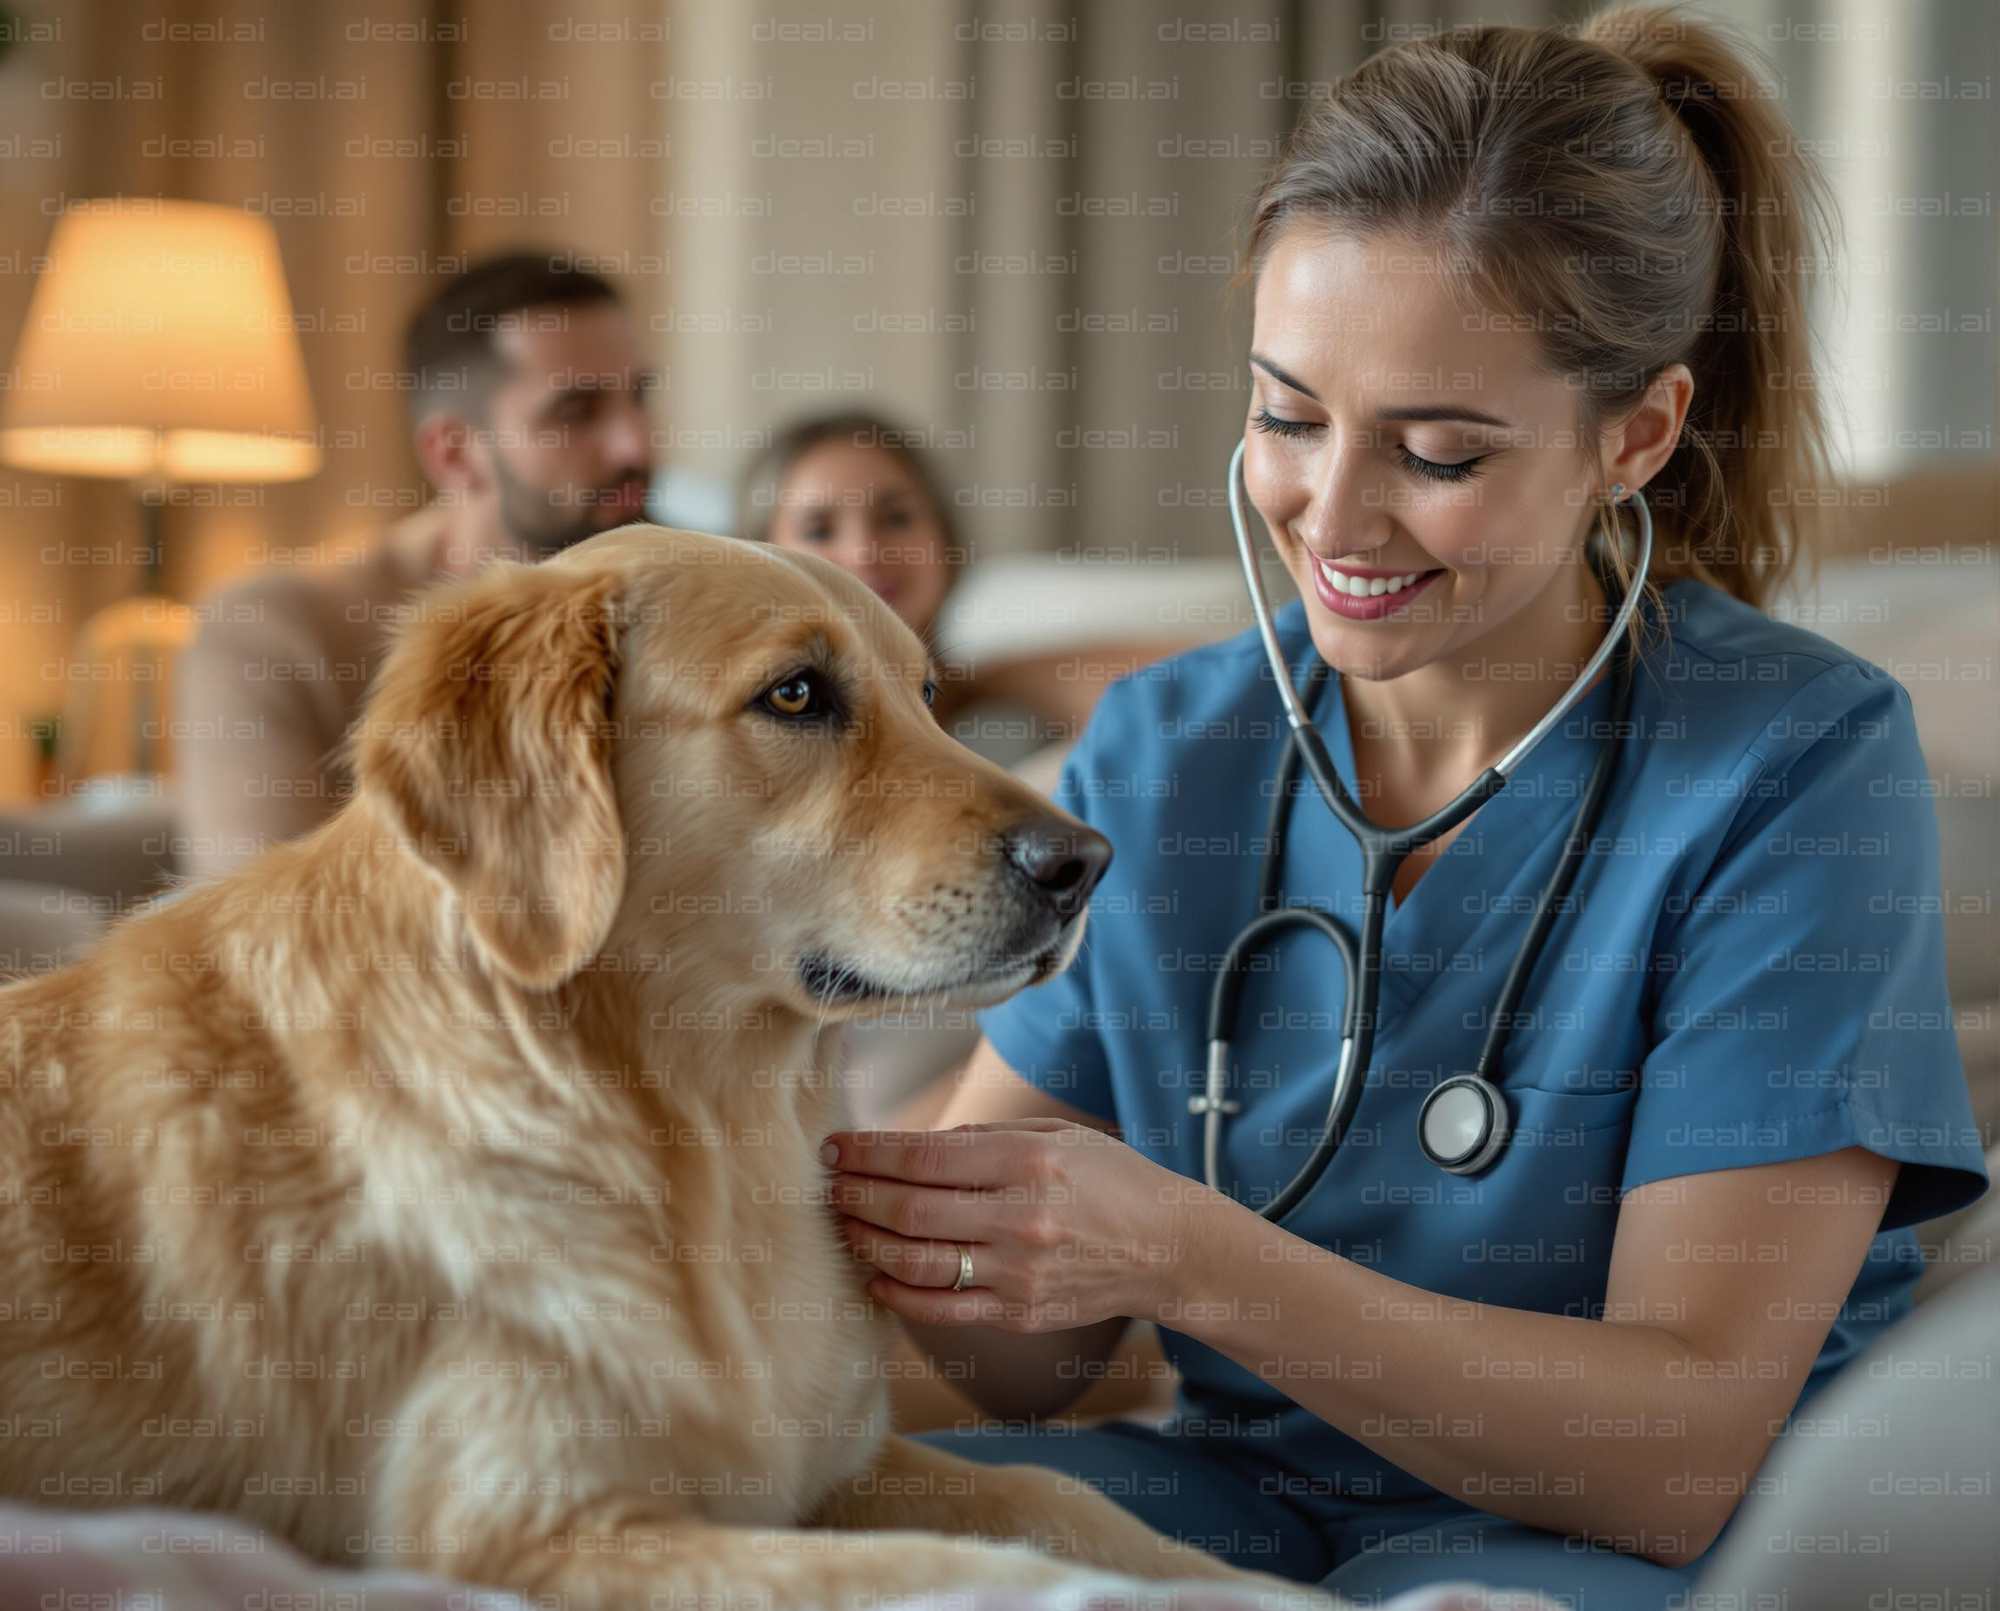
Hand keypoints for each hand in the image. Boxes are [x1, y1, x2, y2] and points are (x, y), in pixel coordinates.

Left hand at [820, 1119, 1204, 1330]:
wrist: (1167, 1248)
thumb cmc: (1107, 1180)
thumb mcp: (1055, 1137)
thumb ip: (982, 1140)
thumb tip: (908, 1147)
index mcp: (1029, 1162)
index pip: (926, 1156)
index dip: (870, 1152)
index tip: (836, 1148)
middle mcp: (1022, 1218)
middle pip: (911, 1210)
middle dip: (856, 1195)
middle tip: (827, 1185)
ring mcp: (1019, 1272)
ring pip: (916, 1262)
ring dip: (866, 1242)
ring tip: (844, 1225)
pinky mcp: (1018, 1314)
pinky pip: (940, 1309)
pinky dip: (896, 1293)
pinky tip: (876, 1272)